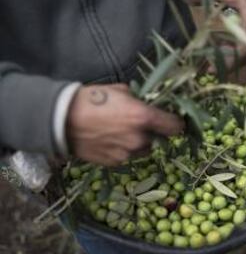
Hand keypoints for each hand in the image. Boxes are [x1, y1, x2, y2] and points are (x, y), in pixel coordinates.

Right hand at [67, 84, 183, 165]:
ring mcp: (127, 154)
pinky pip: (128, 156)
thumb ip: (139, 100)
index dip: (176, 123)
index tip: (172, 120)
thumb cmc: (91, 99)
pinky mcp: (115, 163)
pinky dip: (124, 150)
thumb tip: (146, 104)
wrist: (62, 120)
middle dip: (153, 132)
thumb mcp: (120, 91)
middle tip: (139, 124)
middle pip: (158, 139)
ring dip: (139, 142)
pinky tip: (110, 140)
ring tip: (122, 132)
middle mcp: (139, 139)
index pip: (175, 126)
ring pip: (144, 150)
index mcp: (143, 118)